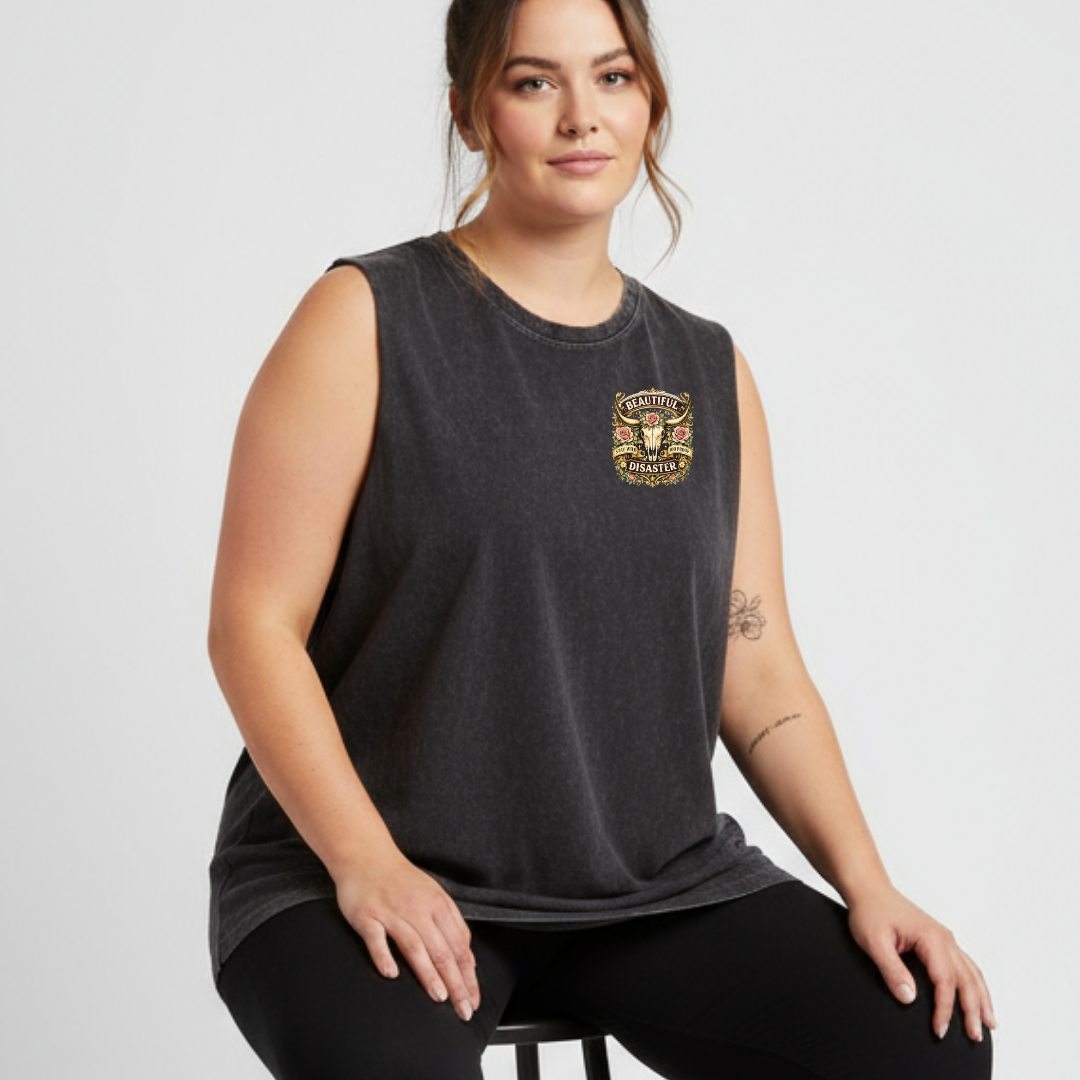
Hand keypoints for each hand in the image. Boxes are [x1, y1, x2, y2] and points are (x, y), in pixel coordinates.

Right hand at [332, 849, 480, 1022]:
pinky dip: (384, 956)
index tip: (473, 999)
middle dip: (456, 983)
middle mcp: (418, 908)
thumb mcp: (434, 896)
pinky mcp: (367, 915)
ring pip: (415, 946)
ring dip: (429, 973)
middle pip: (442, 950)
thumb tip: (468, 959)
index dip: (469, 975)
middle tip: (463, 1009)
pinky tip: (391, 974)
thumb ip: (450, 925)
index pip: (460, 946)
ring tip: (439, 996)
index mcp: (438, 905)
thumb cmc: (401, 880)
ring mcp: (391, 912)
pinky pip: (376, 939)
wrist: (367, 855)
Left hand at [846, 883, 994, 1041]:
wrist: (869, 889)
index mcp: (931, 938)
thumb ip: (892, 970)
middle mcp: (944, 938)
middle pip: (967, 979)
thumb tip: (909, 997)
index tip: (940, 1030)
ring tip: (989, 1023)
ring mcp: (945, 938)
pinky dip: (975, 984)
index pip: (945, 981)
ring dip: (981, 998)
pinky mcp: (940, 940)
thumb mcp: (874, 942)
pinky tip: (978, 996)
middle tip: (975, 1037)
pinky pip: (965, 965)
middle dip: (973, 1010)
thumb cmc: (870, 911)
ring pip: (972, 972)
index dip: (945, 1008)